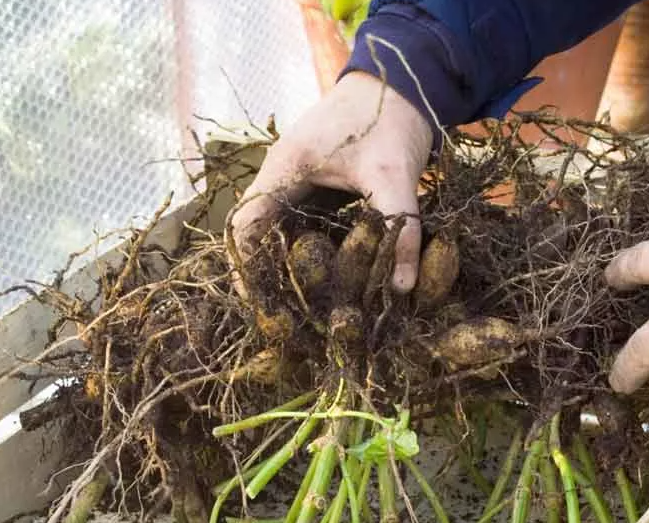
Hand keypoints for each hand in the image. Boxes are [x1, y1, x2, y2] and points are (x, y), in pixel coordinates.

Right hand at [228, 71, 432, 291]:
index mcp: (285, 168)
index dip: (248, 270)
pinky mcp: (319, 185)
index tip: (262, 308)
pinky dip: (313, 251)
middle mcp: (284, 177)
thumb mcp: (395, 173)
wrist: (403, 78)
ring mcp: (300, 180)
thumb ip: (401, 227)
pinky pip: (305, 225)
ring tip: (306, 307)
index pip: (245, 226)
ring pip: (282, 232)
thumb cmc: (391, 117)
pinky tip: (331, 279)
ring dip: (292, 266)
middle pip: (260, 235)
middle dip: (270, 277)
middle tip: (287, 318)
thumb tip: (403, 287)